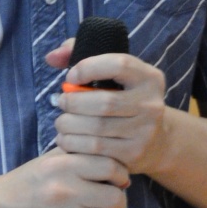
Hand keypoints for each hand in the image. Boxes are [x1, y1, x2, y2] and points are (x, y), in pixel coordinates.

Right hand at [0, 144, 130, 207]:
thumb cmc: (21, 186)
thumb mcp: (45, 162)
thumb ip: (76, 156)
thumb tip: (115, 165)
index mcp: (62, 166)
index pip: (111, 167)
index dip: (121, 177)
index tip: (118, 184)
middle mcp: (64, 190)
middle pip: (117, 199)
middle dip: (118, 205)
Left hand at [45, 43, 176, 176]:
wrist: (155, 141)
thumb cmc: (123, 99)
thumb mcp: (114, 74)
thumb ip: (80, 54)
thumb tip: (51, 57)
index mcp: (149, 78)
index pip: (119, 65)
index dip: (89, 67)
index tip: (70, 77)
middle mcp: (151, 105)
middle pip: (104, 102)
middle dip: (73, 102)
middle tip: (60, 102)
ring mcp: (144, 132)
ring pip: (97, 128)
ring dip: (68, 124)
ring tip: (61, 122)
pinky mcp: (133, 154)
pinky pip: (95, 149)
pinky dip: (73, 143)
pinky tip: (66, 138)